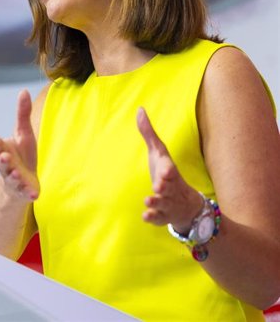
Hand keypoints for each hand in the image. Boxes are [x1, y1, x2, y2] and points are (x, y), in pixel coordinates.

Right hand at [0, 90, 38, 201]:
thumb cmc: (22, 154)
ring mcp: (14, 179)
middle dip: (1, 160)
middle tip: (3, 157)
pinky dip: (28, 193)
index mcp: (4, 150)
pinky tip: (34, 194)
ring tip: (17, 174)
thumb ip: (22, 114)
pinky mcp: (23, 191)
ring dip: (13, 176)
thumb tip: (24, 90)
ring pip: (11, 178)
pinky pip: (24, 193)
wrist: (23, 181)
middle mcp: (6, 166)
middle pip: (1, 163)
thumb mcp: (24, 133)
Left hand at [136, 107, 201, 231]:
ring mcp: (169, 202)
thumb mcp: (158, 153)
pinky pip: (159, 218)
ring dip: (156, 201)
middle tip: (158, 185)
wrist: (187, 205)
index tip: (165, 171)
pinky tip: (145, 215)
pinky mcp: (164, 215)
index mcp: (169, 171)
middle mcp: (171, 187)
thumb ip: (148, 133)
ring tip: (148, 199)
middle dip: (165, 185)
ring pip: (164, 202)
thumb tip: (140, 109)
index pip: (169, 169)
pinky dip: (153, 217)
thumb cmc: (167, 174)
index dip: (167, 170)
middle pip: (168, 186)